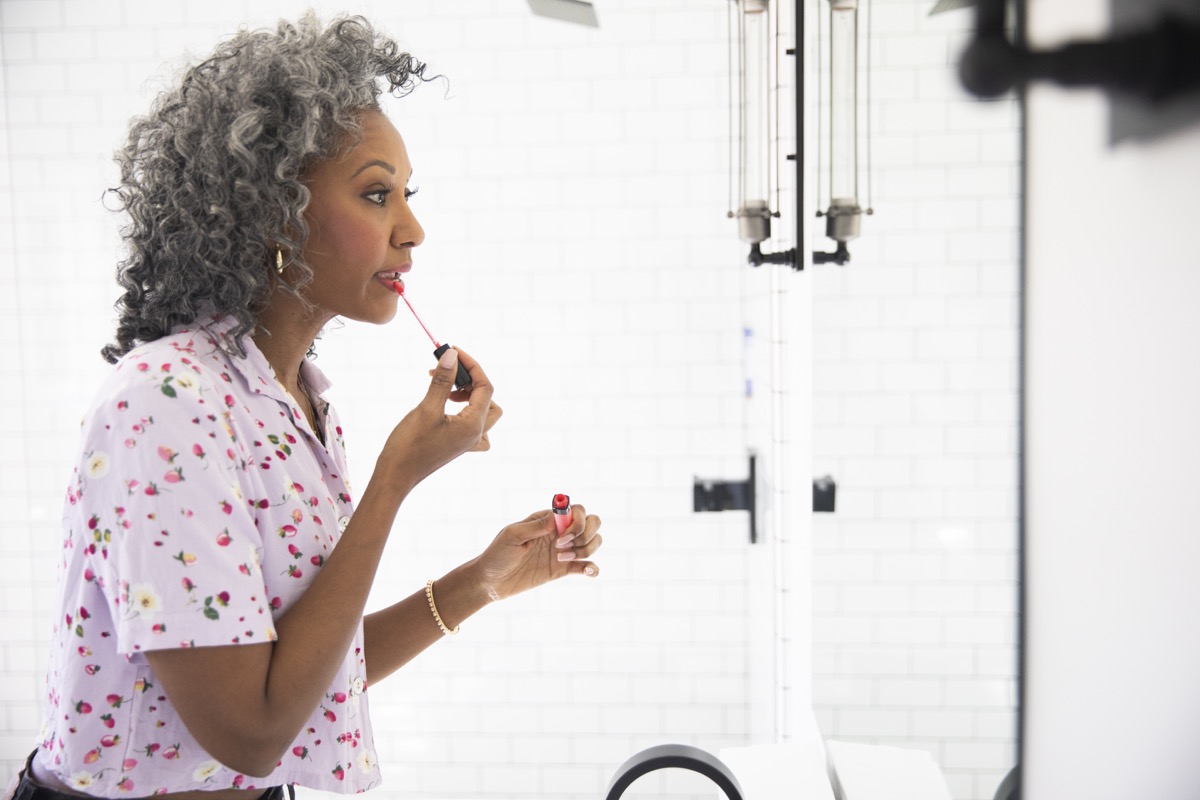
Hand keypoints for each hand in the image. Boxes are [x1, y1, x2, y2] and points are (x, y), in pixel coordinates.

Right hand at [378, 347, 499, 490]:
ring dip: (469, 395)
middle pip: (488, 398)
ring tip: (444, 389)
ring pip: (484, 411)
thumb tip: (452, 355)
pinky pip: (473, 424)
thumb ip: (442, 381)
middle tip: (448, 373)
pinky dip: (465, 410)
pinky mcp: (457, 444)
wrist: (396, 475)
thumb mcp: (427, 408)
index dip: (471, 365)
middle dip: (471, 380)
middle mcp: (475, 434)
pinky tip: (445, 406)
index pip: (485, 386)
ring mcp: (467, 441)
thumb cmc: (409, 445)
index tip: (453, 351)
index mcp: (474, 425)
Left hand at [472, 504, 601, 601]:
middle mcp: (560, 532)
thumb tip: (557, 517)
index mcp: (548, 519)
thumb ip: (535, 526)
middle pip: (592, 523)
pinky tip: (587, 571)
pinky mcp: (563, 569)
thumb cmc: (497, 554)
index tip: (561, 536)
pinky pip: (587, 566)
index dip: (577, 522)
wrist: (490, 581)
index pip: (578, 510)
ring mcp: (563, 550)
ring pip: (593, 542)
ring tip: (561, 559)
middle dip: (586, 534)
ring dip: (586, 551)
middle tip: (562, 547)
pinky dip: (593, 568)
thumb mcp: (512, 536)